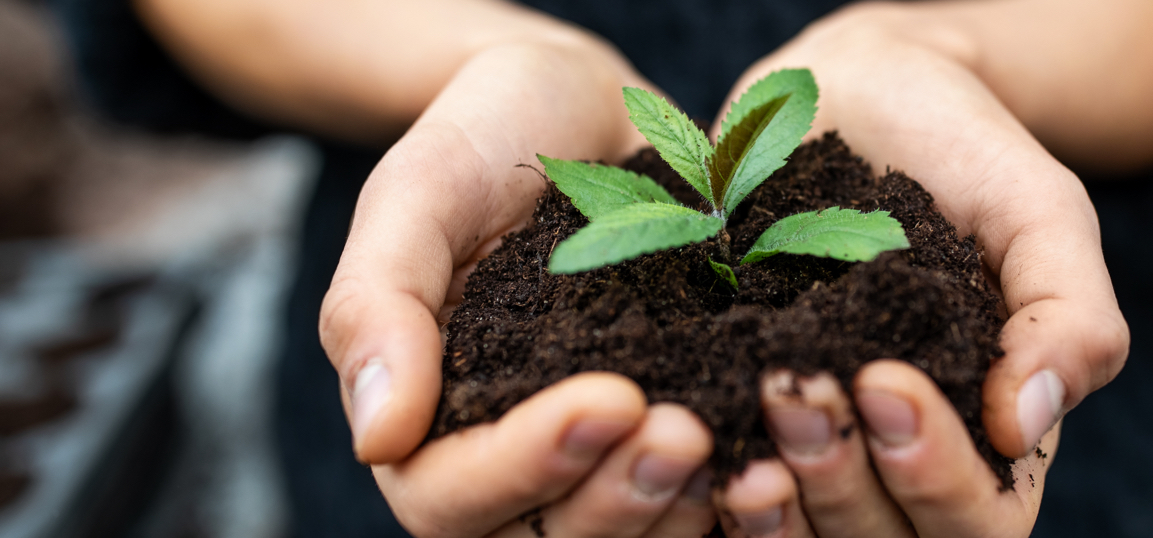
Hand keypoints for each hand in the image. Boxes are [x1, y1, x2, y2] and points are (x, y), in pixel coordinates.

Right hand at [317, 39, 716, 536]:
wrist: (580, 103)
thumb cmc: (484, 137)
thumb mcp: (417, 192)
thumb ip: (377, 305)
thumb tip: (378, 436)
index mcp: (424, 419)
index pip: (449, 497)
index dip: (526, 466)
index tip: (610, 399)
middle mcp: (506, 459)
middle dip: (618, 499)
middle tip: (687, 431)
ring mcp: (592, 458)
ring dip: (677, 510)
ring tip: (735, 440)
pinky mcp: (665, 438)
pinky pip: (694, 504)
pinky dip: (733, 492)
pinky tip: (774, 447)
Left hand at [707, 0, 1152, 531]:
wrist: (856, 89)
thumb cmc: (965, 152)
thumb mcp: (1040, 212)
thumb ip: (1069, 317)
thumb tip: (1026, 424)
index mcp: (991, 443)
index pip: (978, 521)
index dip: (934, 477)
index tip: (886, 382)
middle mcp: (899, 469)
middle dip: (840, 479)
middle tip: (795, 385)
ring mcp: (813, 455)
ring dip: (771, 504)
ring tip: (743, 423)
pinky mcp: (733, 424)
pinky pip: (715, 499)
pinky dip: (702, 486)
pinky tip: (683, 432)